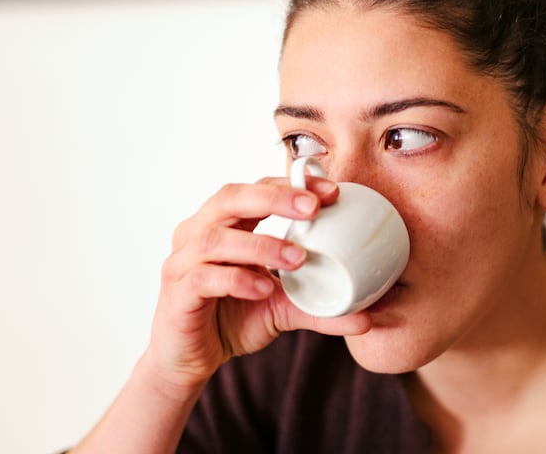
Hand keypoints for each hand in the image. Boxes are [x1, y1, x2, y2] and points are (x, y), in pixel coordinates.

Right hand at [139, 175, 372, 395]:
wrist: (190, 360)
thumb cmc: (231, 319)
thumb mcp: (283, 308)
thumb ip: (321, 307)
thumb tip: (368, 316)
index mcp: (225, 223)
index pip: (256, 188)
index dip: (291, 185)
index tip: (332, 191)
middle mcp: (198, 232)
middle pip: (231, 197)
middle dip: (275, 198)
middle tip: (314, 208)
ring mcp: (182, 261)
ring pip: (216, 237)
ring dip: (261, 244)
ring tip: (298, 258)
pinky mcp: (177, 293)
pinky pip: (203, 278)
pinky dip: (236, 279)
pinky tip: (263, 288)